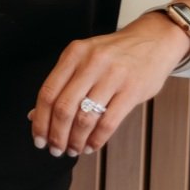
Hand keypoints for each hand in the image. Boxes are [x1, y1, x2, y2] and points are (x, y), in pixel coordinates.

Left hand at [29, 14, 189, 157]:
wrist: (154, 40)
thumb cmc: (115, 54)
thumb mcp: (85, 59)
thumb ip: (62, 84)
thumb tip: (36, 115)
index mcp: (74, 53)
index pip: (47, 92)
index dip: (40, 121)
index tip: (38, 138)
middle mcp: (91, 62)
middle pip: (63, 107)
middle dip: (56, 135)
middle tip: (55, 150)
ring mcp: (113, 75)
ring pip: (85, 118)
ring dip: (75, 140)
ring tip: (73, 149)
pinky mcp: (132, 90)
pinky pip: (108, 122)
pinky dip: (96, 139)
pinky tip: (91, 145)